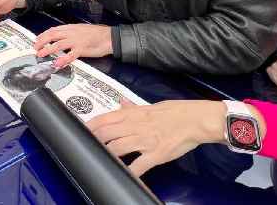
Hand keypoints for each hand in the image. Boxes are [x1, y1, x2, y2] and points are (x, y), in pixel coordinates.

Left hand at [34, 24, 112, 67]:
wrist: (109, 37)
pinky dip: (62, 59)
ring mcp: (76, 41)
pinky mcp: (82, 49)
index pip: (53, 30)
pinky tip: (57, 63)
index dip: (43, 35)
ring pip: (58, 44)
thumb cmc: (97, 34)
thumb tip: (62, 36)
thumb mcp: (81, 29)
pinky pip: (70, 55)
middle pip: (52, 35)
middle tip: (35, 48)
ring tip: (41, 54)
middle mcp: (71, 33)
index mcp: (71, 28)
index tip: (37, 39)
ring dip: (47, 50)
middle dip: (41, 42)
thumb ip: (71, 32)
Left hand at [87, 100, 227, 175]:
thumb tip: (120, 102)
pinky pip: (138, 165)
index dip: (90, 125)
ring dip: (107, 154)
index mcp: (134, 114)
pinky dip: (129, 171)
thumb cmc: (176, 112)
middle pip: (107, 133)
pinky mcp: (156, 154)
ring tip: (99, 159)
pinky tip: (122, 175)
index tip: (80, 130)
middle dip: (94, 141)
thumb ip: (133, 108)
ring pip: (117, 147)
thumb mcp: (151, 106)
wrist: (196, 119)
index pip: (106, 118)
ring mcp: (145, 140)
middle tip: (86, 147)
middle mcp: (136, 126)